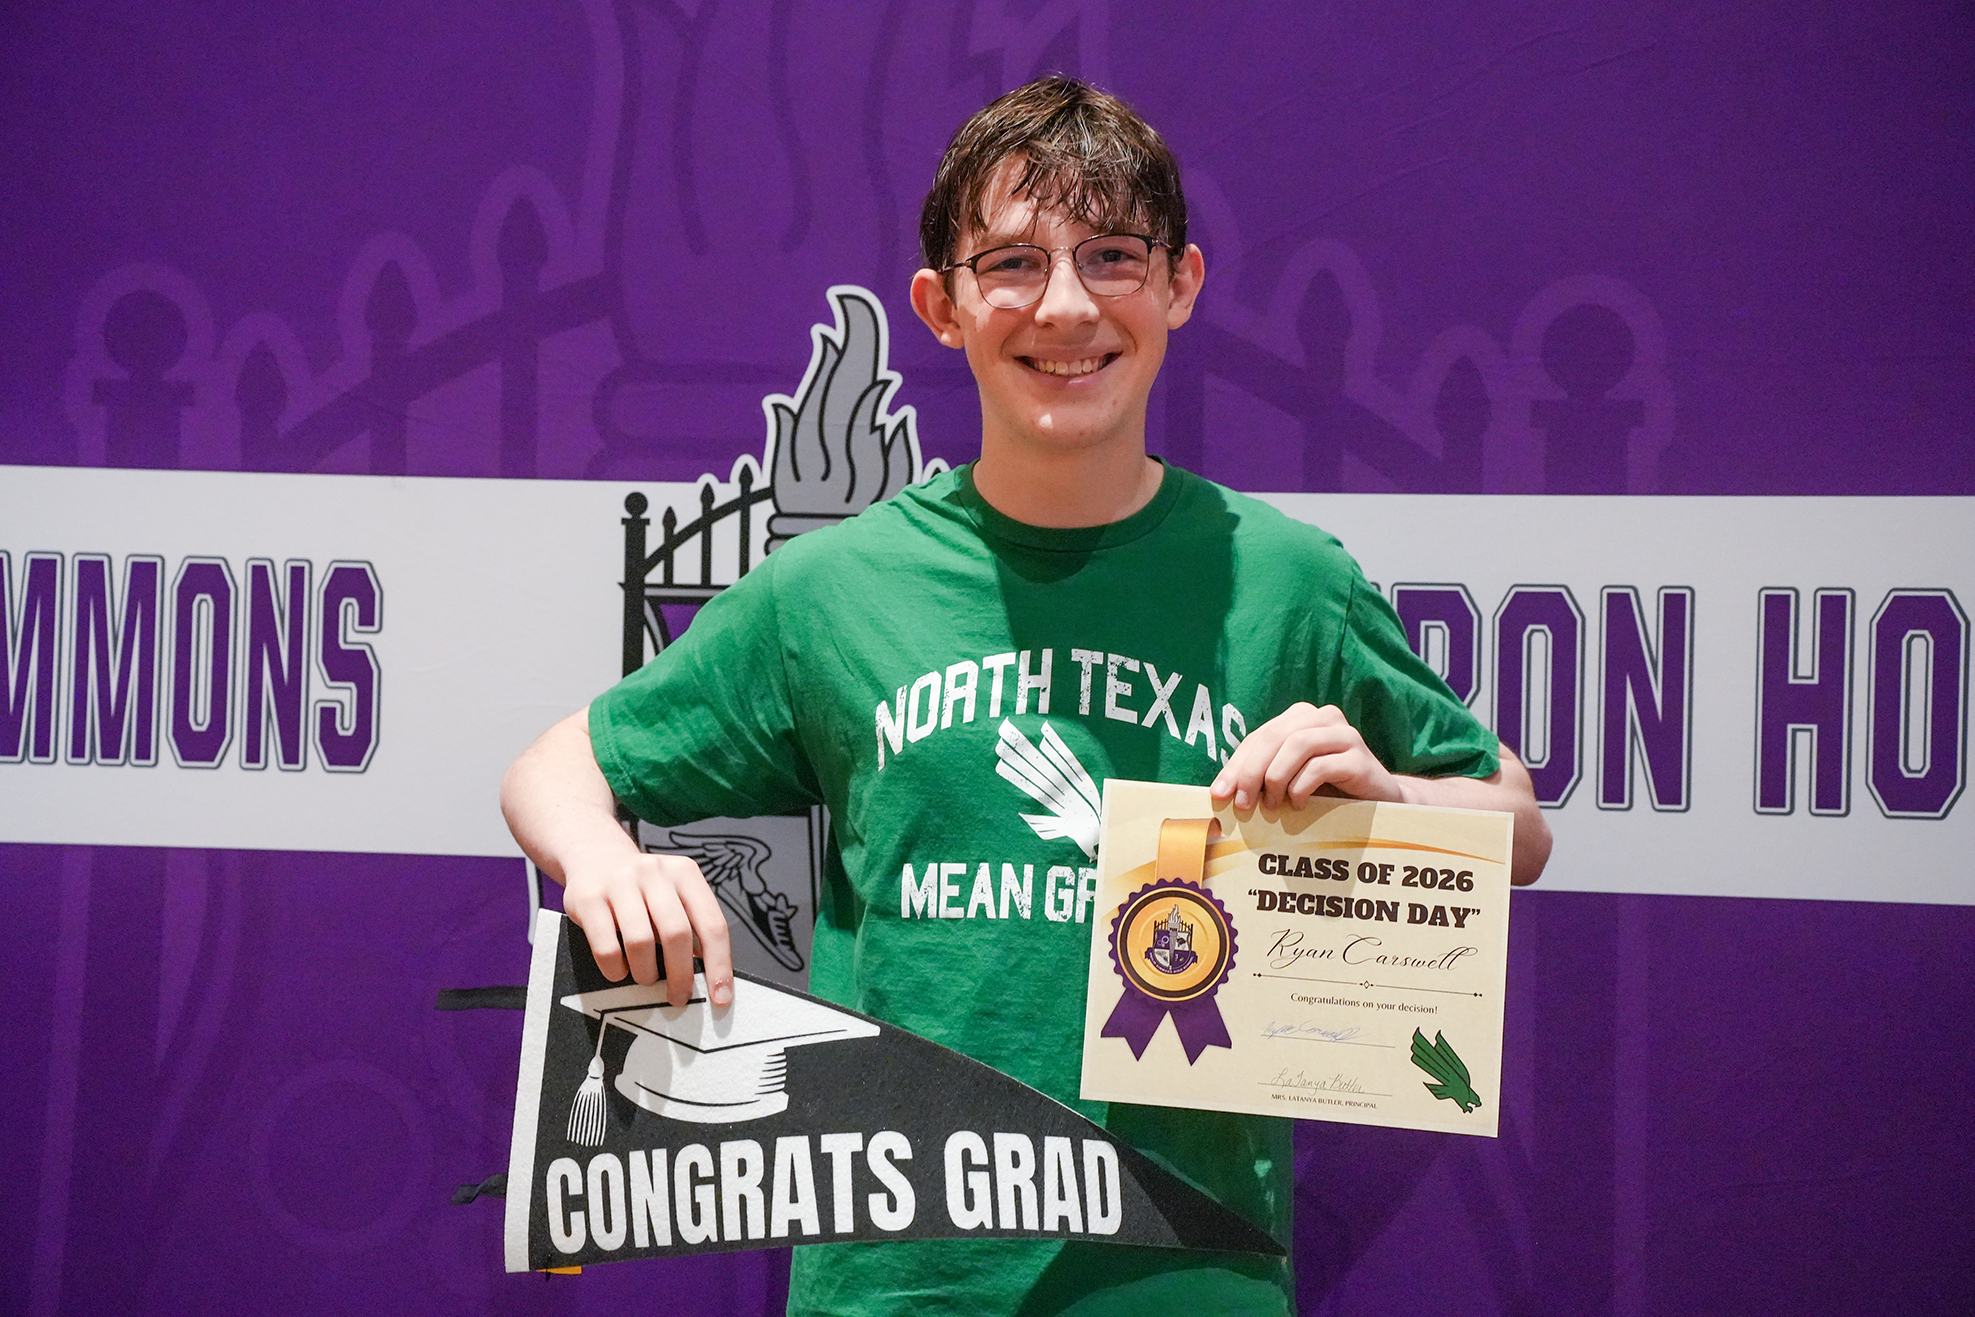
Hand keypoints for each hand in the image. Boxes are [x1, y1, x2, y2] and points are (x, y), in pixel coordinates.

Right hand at [559, 845, 733, 1007]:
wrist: (596, 858)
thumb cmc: (643, 890)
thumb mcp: (674, 895)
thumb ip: (693, 926)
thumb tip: (710, 977)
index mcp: (685, 874)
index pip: (712, 924)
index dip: (719, 965)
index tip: (721, 997)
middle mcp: (655, 872)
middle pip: (677, 934)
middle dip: (681, 975)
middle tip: (678, 997)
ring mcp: (620, 882)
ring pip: (640, 942)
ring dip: (646, 973)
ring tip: (646, 977)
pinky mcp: (588, 898)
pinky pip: (606, 948)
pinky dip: (616, 969)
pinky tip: (619, 969)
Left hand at [1209, 702, 1400, 810]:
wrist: (1378, 802)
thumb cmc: (1327, 790)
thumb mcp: (1290, 778)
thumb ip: (1262, 775)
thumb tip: (1222, 791)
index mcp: (1301, 717)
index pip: (1259, 736)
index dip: (1236, 764)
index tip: (1220, 793)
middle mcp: (1323, 717)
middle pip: (1275, 736)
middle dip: (1251, 771)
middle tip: (1243, 802)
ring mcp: (1344, 734)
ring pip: (1297, 745)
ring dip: (1276, 777)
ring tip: (1272, 805)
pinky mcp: (1360, 757)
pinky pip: (1320, 766)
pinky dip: (1301, 787)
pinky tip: (1298, 804)